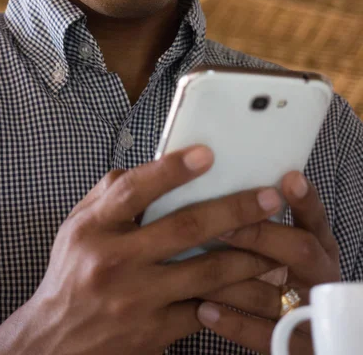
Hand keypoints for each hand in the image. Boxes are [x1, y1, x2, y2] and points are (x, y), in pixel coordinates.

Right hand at [27, 146, 283, 354]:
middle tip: (270, 197)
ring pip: (207, 272)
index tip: (207, 153)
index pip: (135, 190)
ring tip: (280, 243)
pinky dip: (235, 297)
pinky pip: (205, 310)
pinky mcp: (154, 331)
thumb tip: (153, 165)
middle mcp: (116, 261)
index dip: (172, 170)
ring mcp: (138, 299)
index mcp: (95, 227)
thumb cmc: (72, 273)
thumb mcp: (77, 226)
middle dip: (235, 210)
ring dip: (250, 257)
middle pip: (185, 228)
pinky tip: (258, 286)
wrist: (56, 342)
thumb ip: (111, 193)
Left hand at [196, 172, 340, 354]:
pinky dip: (234, 323)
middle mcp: (320, 274)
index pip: (315, 217)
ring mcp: (311, 310)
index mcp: (320, 244)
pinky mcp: (298, 346)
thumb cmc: (280, 270)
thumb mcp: (285, 245)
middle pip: (300, 250)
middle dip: (260, 235)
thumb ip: (264, 221)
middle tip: (224, 226)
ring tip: (196, 267)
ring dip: (233, 280)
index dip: (304, 199)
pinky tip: (204, 310)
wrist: (300, 327)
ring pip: (275, 293)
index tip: (289, 178)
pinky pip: (266, 335)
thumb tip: (222, 187)